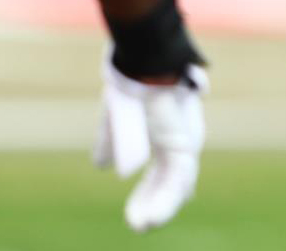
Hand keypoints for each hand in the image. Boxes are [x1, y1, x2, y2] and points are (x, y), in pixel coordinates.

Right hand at [92, 51, 206, 231]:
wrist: (143, 57)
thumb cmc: (132, 78)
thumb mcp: (115, 117)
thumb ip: (111, 141)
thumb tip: (102, 167)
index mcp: (164, 132)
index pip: (160, 172)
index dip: (148, 194)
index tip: (137, 216)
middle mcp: (178, 137)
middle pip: (170, 179)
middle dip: (155, 203)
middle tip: (140, 225)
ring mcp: (183, 138)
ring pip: (177, 183)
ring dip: (160, 207)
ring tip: (143, 226)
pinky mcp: (183, 140)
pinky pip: (179, 176)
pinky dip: (167, 199)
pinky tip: (151, 217)